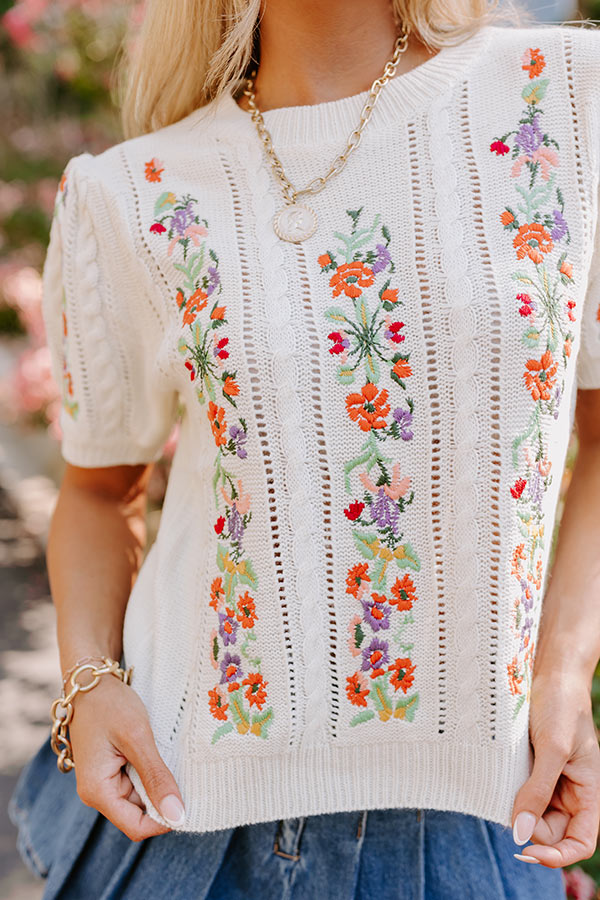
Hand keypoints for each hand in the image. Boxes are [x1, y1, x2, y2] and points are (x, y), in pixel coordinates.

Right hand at [68, 673, 184, 840]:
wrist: (90, 681)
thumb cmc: (110, 705)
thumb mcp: (137, 738)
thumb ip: (156, 777)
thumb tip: (177, 815)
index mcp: (97, 791)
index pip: (137, 827)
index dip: (164, 819)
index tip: (188, 797)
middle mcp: (97, 793)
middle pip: (140, 813)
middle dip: (162, 797)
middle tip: (181, 768)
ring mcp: (103, 782)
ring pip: (141, 797)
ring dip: (157, 781)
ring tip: (166, 754)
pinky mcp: (110, 771)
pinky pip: (136, 782)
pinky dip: (151, 772)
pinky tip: (158, 753)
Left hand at [511, 672, 599, 866]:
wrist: (550, 671)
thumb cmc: (561, 704)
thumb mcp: (552, 747)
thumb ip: (538, 790)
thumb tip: (521, 833)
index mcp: (588, 792)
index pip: (580, 843)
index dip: (558, 857)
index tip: (527, 850)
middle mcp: (570, 791)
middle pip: (550, 832)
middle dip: (529, 828)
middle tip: (507, 806)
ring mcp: (550, 779)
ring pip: (531, 813)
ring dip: (516, 809)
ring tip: (503, 785)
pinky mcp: (532, 766)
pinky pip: (520, 791)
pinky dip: (508, 792)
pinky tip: (498, 780)